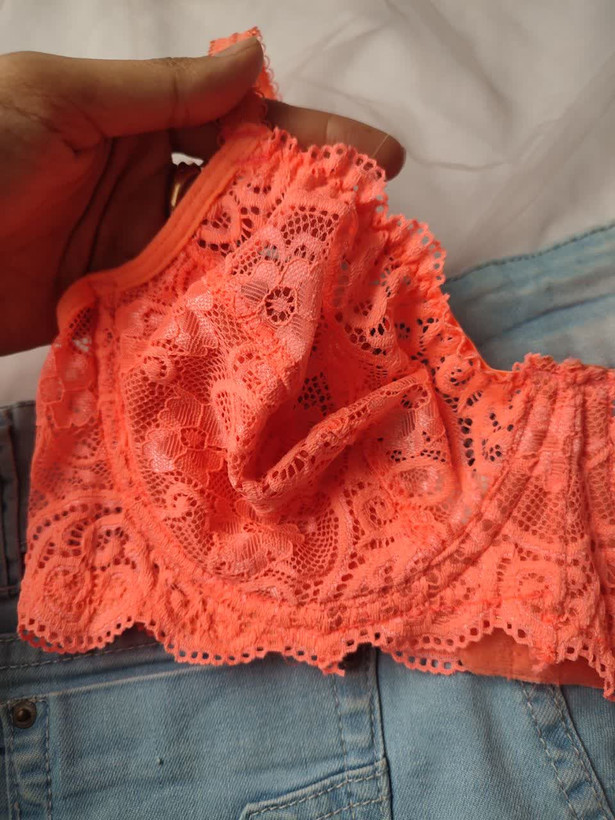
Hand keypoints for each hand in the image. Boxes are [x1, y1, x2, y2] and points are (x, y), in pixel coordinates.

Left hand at [0, 37, 404, 355]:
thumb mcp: (64, 98)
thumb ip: (159, 90)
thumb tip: (251, 57)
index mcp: (139, 122)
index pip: (242, 125)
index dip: (310, 138)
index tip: (377, 157)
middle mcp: (147, 185)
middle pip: (246, 194)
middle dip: (310, 206)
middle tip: (376, 228)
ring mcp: (137, 250)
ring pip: (223, 254)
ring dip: (273, 265)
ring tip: (337, 285)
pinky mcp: (120, 305)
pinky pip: (183, 305)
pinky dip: (222, 312)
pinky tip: (266, 324)